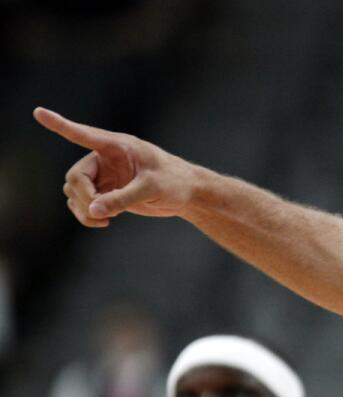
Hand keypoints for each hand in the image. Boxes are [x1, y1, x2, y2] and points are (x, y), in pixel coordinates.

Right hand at [34, 107, 195, 226]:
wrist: (187, 194)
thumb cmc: (175, 182)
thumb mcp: (151, 189)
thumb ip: (122, 199)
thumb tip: (92, 211)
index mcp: (117, 146)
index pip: (83, 134)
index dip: (60, 125)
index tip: (38, 112)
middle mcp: (105, 159)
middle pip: (74, 176)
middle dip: (84, 196)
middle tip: (100, 212)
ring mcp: (104, 176)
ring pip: (74, 191)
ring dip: (82, 208)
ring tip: (103, 221)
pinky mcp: (106, 192)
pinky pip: (82, 203)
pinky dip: (87, 215)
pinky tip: (103, 222)